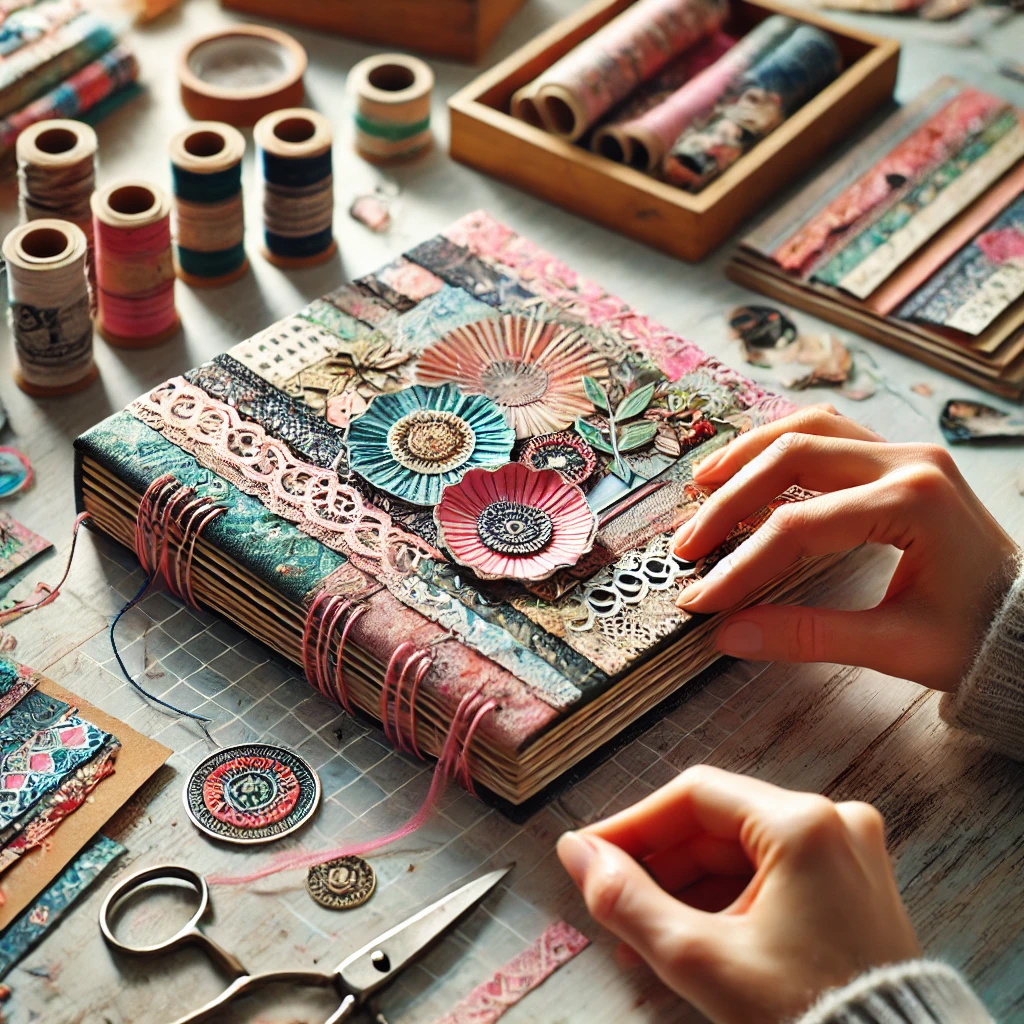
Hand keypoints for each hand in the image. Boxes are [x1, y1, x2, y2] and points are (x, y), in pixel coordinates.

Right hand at [557, 765, 921, 1023]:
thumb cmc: (810, 1020)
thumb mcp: (700, 960)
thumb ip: (626, 900)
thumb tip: (578, 855)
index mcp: (804, 825)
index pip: (693, 797)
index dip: (633, 824)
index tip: (589, 852)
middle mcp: (834, 823)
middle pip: (717, 824)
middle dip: (659, 866)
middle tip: (610, 900)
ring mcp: (849, 853)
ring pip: (742, 851)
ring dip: (688, 888)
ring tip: (642, 934)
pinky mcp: (853, 885)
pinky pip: (772, 874)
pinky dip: (728, 900)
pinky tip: (690, 936)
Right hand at [672, 404, 1018, 690]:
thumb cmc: (975, 635)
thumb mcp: (894, 646)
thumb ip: (807, 637)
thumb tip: (729, 635)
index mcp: (915, 503)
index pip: (799, 526)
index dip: (741, 563)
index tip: (701, 597)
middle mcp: (909, 462)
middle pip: (792, 459)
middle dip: (729, 502)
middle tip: (687, 544)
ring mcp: (906, 452)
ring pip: (808, 428)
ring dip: (749, 454)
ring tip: (702, 485)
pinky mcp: (899, 457)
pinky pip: (828, 431)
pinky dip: (780, 443)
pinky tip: (749, 465)